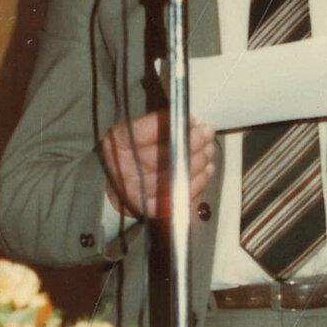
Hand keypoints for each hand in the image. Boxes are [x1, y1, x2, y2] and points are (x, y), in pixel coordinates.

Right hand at [100, 110, 215, 217]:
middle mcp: (125, 169)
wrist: (118, 185)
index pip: (144, 132)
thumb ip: (157, 125)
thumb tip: (189, 122)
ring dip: (199, 161)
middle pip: (164, 155)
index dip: (171, 124)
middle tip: (207, 132)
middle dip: (192, 142)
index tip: (190, 119)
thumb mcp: (134, 132)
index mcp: (117, 144)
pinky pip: (180, 194)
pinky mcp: (152, 208)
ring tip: (208, 149)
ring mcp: (138, 192)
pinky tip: (206, 170)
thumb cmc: (131, 153)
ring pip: (176, 176)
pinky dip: (198, 182)